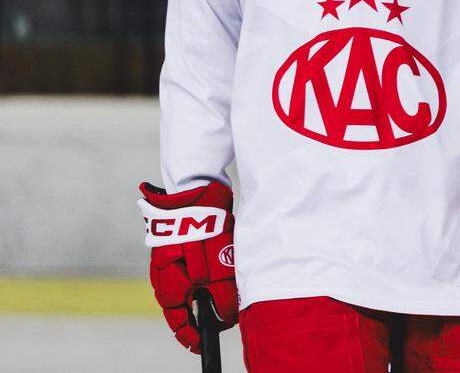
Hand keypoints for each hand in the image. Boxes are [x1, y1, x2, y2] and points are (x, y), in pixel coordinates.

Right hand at [138, 180, 238, 352]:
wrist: (197, 185)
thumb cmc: (204, 224)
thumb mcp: (217, 264)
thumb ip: (220, 294)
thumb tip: (224, 320)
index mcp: (167, 279)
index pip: (176, 317)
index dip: (191, 335)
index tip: (203, 346)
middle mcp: (163, 271)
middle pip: (180, 304)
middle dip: (199, 316)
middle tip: (220, 323)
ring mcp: (169, 257)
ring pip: (186, 287)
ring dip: (203, 295)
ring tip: (223, 298)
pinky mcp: (179, 244)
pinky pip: (190, 269)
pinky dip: (204, 277)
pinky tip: (218, 271)